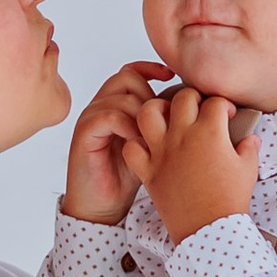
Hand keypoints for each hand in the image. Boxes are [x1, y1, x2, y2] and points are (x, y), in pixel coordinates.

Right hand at [59, 62, 169, 224]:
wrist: (101, 206)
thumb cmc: (126, 178)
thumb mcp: (151, 144)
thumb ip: (161, 122)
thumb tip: (192, 108)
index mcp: (115, 105)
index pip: (131, 71)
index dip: (151, 69)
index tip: (172, 77)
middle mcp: (100, 106)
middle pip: (127, 78)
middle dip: (150, 95)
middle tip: (163, 120)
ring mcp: (90, 118)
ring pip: (121, 96)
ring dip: (142, 114)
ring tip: (153, 138)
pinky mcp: (84, 134)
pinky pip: (109, 116)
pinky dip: (128, 126)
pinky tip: (140, 144)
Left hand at [147, 84, 261, 242]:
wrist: (209, 229)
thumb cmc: (229, 200)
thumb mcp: (248, 170)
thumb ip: (249, 148)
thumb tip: (251, 138)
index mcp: (210, 133)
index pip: (215, 102)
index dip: (224, 105)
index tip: (228, 116)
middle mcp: (183, 137)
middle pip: (182, 97)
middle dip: (193, 97)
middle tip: (198, 110)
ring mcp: (162, 152)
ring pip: (148, 112)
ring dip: (157, 109)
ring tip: (167, 118)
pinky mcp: (148, 171)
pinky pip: (132, 147)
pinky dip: (136, 144)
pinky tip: (149, 147)